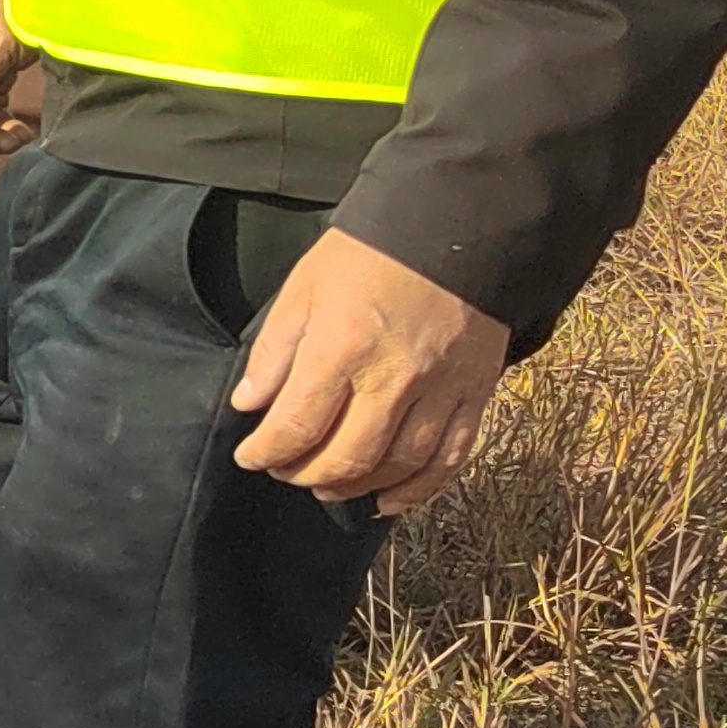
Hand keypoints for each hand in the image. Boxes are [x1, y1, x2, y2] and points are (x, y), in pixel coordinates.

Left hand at [230, 228, 511, 515]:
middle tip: (286, 471)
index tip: (251, 456)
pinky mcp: (475, 392)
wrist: (453, 226)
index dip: (266, 452)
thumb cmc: (369, 255)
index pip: (297, 425)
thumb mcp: (303, 290)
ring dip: (356, 486)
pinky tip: (388, 500)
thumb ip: (275, 351)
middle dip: (305, 475)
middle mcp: (395, 377)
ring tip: (327, 487)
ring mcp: (441, 389)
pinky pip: (450, 457)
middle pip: (347, 457)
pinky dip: (418, 489)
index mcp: (343, 348)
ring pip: (398, 465)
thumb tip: (250, 404)